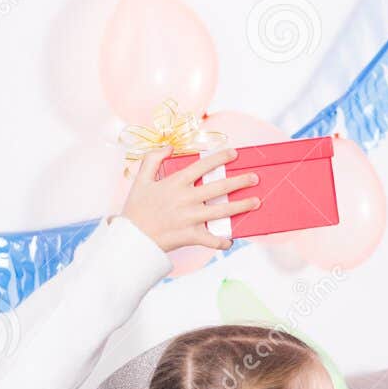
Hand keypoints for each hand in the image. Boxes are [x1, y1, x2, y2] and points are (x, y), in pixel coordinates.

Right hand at [120, 147, 260, 253]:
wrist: (131, 237)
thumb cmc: (135, 209)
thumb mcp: (140, 179)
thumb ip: (152, 159)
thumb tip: (169, 147)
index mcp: (175, 183)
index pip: (202, 166)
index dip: (220, 158)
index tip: (234, 153)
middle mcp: (186, 199)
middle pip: (219, 188)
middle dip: (240, 181)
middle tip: (255, 178)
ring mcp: (190, 218)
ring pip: (222, 211)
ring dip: (241, 206)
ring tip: (256, 202)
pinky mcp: (190, 236)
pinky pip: (211, 239)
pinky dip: (222, 241)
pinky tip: (231, 240)